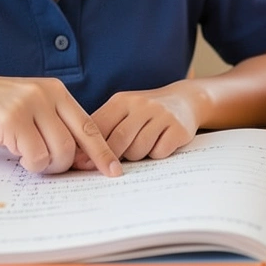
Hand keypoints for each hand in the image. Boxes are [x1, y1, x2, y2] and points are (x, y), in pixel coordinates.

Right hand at [0, 72, 120, 176]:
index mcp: (57, 91)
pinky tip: (15, 153)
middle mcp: (47, 95)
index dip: (102, 150)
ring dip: (45, 165)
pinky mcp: (11, 119)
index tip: (114, 170)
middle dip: (66, 164)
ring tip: (29, 157)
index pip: (89, 125)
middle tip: (50, 167)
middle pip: (75, 142)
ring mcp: (29, 105)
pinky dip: (28, 163)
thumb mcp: (31, 106)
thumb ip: (53, 124)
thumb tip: (80, 158)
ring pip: (57, 151)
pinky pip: (34, 155)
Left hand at [81, 82, 203, 167]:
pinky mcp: (178, 128)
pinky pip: (159, 153)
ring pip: (138, 150)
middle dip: (113, 157)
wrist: (185, 100)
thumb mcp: (123, 112)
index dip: (90, 150)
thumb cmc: (145, 113)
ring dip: (137, 156)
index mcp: (122, 101)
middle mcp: (142, 105)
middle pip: (118, 140)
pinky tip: (159, 145)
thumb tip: (79, 159)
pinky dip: (156, 155)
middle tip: (112, 166)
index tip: (84, 165)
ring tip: (142, 147)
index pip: (99, 127)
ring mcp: (162, 115)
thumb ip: (103, 130)